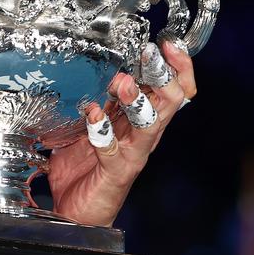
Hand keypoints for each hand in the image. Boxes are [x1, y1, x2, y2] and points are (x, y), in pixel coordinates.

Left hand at [46, 40, 196, 226]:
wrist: (76, 212)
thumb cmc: (84, 168)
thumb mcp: (87, 126)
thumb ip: (92, 101)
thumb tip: (84, 70)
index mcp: (141, 119)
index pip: (173, 89)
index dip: (177, 66)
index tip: (167, 42)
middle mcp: (144, 135)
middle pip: (171, 101)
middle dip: (163, 74)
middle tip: (150, 52)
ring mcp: (133, 153)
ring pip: (150, 123)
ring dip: (137, 100)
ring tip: (122, 82)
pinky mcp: (116, 171)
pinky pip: (113, 149)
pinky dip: (102, 130)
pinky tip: (92, 116)